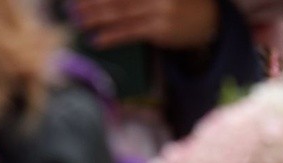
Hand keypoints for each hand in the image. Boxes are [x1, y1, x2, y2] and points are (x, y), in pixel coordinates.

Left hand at [72, 0, 219, 48]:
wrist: (210, 21)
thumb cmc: (181, 2)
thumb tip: (109, 3)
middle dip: (93, 1)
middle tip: (72, 6)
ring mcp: (159, 9)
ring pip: (120, 13)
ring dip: (96, 17)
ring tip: (78, 21)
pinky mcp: (160, 29)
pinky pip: (131, 33)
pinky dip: (112, 36)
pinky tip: (97, 39)